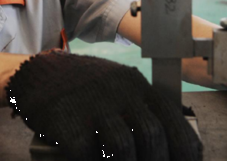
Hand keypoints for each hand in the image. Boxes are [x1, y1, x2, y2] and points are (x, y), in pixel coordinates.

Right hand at [5, 50, 202, 159]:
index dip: (185, 151)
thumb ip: (141, 112)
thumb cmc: (84, 88)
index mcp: (138, 86)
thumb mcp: (118, 88)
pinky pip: (85, 153)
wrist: (40, 72)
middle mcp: (119, 93)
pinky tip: (90, 162)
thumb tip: (166, 150)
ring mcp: (92, 106)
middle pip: (151, 136)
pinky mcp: (67, 120)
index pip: (174, 123)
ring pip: (122, 147)